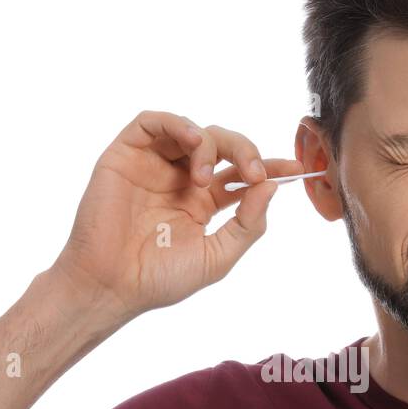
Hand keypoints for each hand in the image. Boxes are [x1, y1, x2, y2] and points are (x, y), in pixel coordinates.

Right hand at [49, 110, 308, 320]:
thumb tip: (271, 187)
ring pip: (193, 131)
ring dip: (211, 145)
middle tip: (255, 172)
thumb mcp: (217, 257)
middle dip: (245, 152)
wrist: (112, 286)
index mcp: (203, 203)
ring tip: (206, 178)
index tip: (295, 169)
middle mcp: (181, 179)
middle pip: (223, 146)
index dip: (269, 167)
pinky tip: (192, 142)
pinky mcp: (126, 155)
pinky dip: (177, 124)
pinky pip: (152, 122)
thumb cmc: (158, 279)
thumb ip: (247, 224)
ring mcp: (154, 166)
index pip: (241, 175)